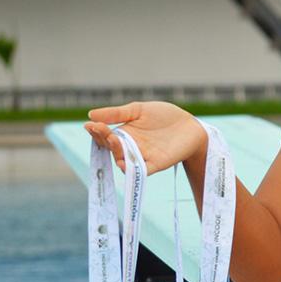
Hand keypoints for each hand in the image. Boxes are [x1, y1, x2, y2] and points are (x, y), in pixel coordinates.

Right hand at [84, 101, 206, 174]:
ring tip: (113, 139)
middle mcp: (129, 147)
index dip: (96, 131)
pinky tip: (124, 162)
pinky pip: (140, 171)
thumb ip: (117, 113)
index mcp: (123, 134)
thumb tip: (91, 115)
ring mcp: (141, 157)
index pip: (104, 136)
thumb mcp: (139, 110)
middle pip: (111, 148)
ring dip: (116, 152)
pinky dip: (132, 169)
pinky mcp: (154, 165)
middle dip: (104, 139)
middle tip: (102, 129)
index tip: (90, 125)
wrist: (190, 126)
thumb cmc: (165, 117)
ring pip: (122, 160)